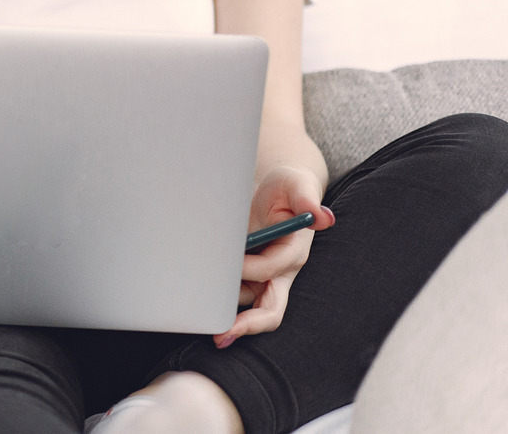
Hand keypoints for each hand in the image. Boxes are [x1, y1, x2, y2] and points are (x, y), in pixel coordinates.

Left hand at [214, 166, 334, 347]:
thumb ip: (307, 198)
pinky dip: (219, 303)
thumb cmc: (288, 188)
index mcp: (295, 251)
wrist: (278, 192)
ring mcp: (264, 278)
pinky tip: (197, 305)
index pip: (273, 268)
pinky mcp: (248, 277)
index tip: (228, 262)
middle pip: (271, 310)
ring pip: (246, 305)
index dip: (251, 268)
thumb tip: (323, 217)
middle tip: (221, 336)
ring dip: (226, 313)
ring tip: (197, 315)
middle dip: (248, 325)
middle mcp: (281, 272)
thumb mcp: (297, 184)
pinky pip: (235, 297)